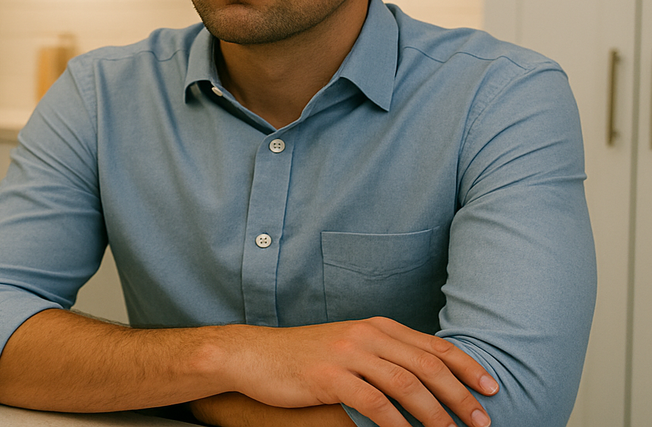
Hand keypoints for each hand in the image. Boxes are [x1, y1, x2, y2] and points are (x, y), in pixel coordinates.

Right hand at [223, 317, 497, 426]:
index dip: (466, 366)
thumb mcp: (348, 348)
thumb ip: (383, 356)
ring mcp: (347, 354)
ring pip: (405, 383)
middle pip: (426, 364)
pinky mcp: (329, 376)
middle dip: (459, 394)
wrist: (255, 355)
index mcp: (376, 327)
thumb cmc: (303, 358)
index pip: (433, 345)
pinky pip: (373, 402)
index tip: (491, 388)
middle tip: (481, 420)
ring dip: (435, 412)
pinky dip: (396, 422)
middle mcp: (366, 335)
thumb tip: (424, 379)